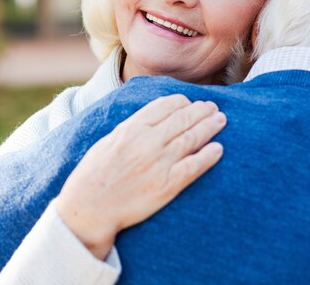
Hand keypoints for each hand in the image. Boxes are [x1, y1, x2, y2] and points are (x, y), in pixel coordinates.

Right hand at [56, 94, 225, 259]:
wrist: (90, 207)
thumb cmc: (94, 175)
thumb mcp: (108, 141)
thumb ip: (130, 129)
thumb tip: (150, 119)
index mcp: (131, 129)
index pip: (164, 106)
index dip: (181, 102)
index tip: (189, 102)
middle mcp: (147, 142)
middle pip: (182, 119)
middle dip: (200, 111)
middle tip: (212, 107)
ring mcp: (159, 163)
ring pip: (192, 138)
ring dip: (209, 127)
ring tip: (220, 120)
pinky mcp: (167, 185)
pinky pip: (194, 166)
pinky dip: (209, 156)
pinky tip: (218, 149)